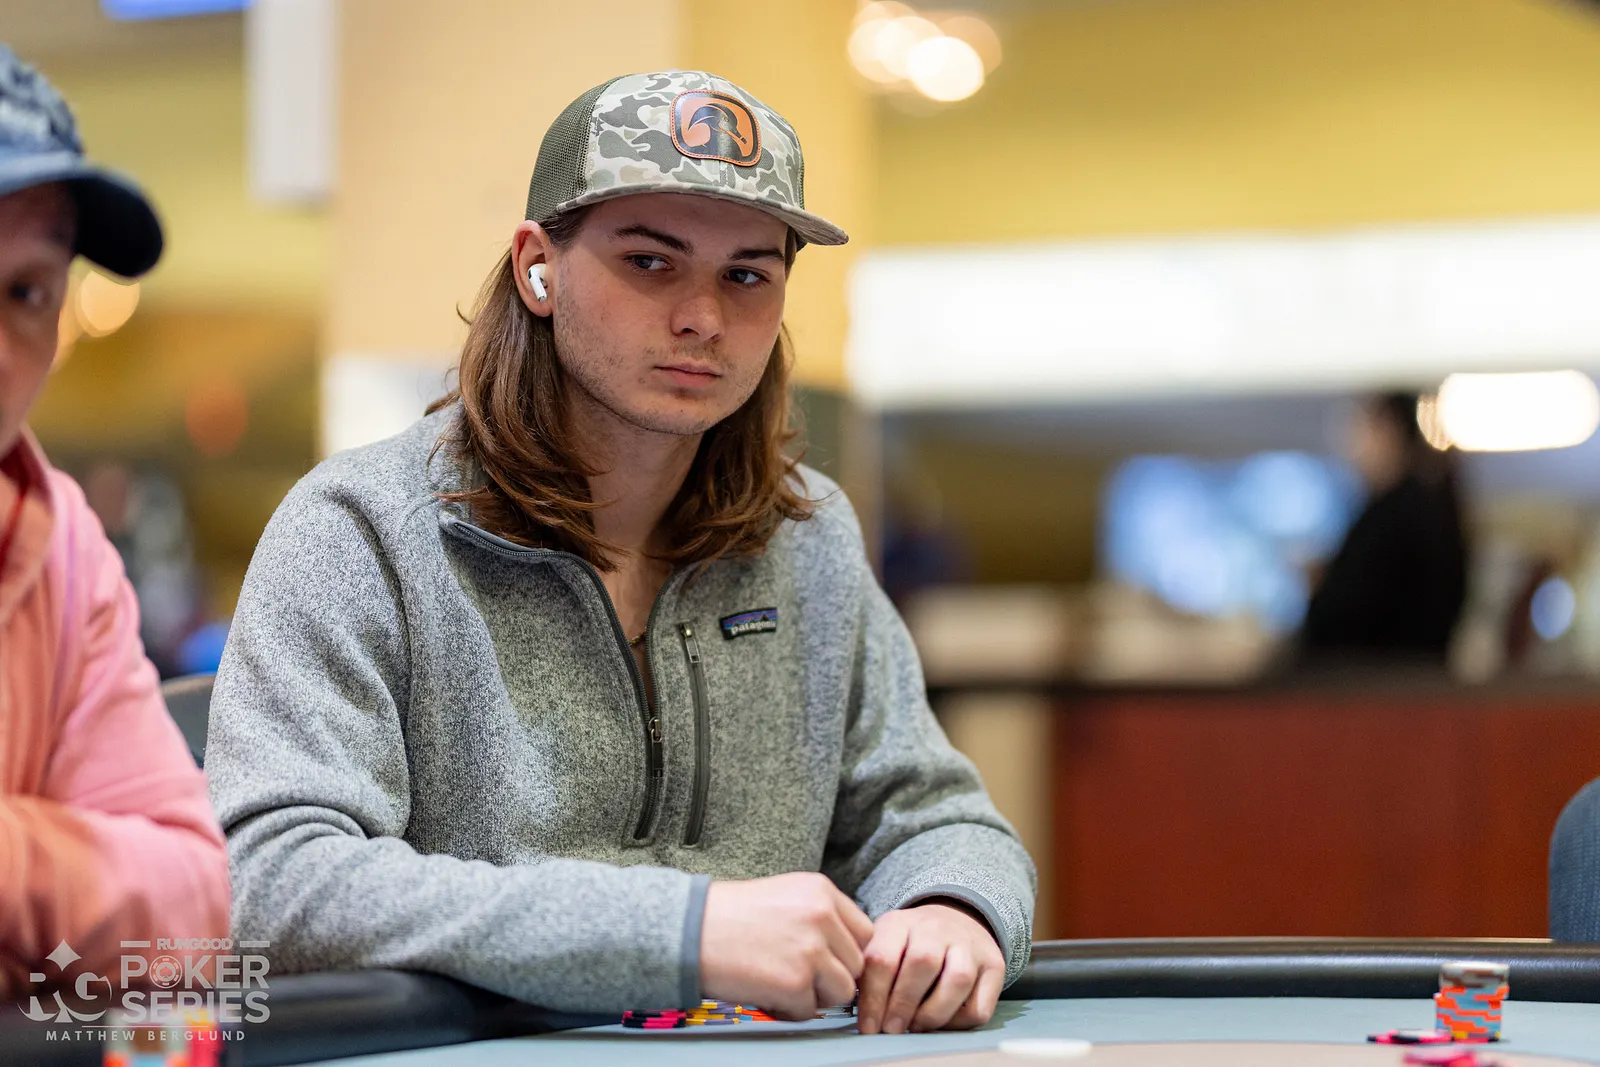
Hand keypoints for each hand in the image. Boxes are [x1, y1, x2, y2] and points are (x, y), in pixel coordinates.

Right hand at [700, 872, 873, 1020]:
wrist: (689, 929)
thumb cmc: (729, 916)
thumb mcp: (785, 895)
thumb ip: (820, 915)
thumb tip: (846, 949)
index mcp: (822, 891)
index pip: (864, 932)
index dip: (846, 952)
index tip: (828, 961)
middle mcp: (822, 916)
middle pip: (856, 964)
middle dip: (832, 976)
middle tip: (800, 976)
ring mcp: (811, 950)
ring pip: (842, 990)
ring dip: (816, 995)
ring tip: (784, 985)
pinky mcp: (795, 982)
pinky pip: (809, 1010)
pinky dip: (789, 1009)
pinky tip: (767, 992)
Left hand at [856, 901, 1004, 1033]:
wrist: (956, 918)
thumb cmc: (911, 942)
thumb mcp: (885, 943)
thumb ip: (870, 970)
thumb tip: (859, 1012)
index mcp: (901, 922)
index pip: (883, 957)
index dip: (873, 998)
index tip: (868, 1026)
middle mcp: (937, 928)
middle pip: (922, 964)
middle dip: (903, 1004)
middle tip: (891, 1029)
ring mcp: (968, 944)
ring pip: (957, 979)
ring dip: (933, 1012)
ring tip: (917, 1026)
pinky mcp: (993, 965)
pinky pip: (979, 1003)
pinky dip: (959, 1021)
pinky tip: (943, 1022)